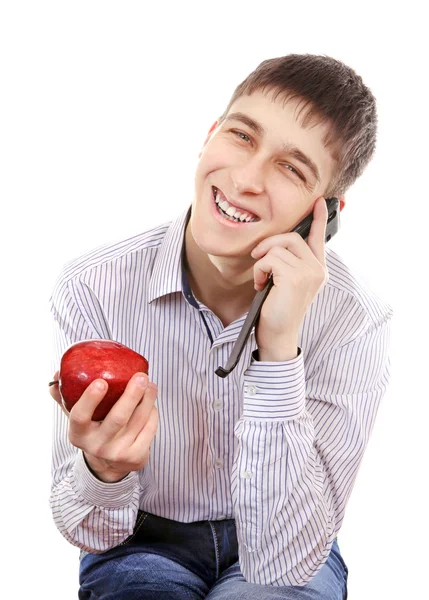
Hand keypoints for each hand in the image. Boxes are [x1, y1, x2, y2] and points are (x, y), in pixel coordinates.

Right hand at [49, 372, 157, 481]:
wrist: (107, 464)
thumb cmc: (93, 429)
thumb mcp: (76, 416)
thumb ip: (65, 396)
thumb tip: (57, 374)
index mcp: (78, 434)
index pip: (80, 416)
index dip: (90, 399)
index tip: (101, 381)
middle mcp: (97, 446)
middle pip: (117, 418)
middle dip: (131, 395)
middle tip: (141, 376)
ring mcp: (118, 453)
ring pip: (138, 421)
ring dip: (148, 399)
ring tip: (150, 384)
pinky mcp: (136, 457)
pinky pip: (149, 428)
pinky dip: (152, 412)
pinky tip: (151, 402)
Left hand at [250, 196, 328, 360]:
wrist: (278, 334)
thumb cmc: (277, 310)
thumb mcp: (284, 282)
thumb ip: (288, 263)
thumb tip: (275, 245)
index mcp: (317, 269)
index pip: (319, 238)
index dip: (318, 218)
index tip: (320, 201)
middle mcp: (317, 269)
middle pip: (291, 237)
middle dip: (269, 244)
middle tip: (257, 258)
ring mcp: (309, 273)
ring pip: (278, 247)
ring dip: (262, 262)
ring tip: (262, 280)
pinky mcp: (296, 277)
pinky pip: (270, 258)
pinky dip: (260, 270)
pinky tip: (262, 286)